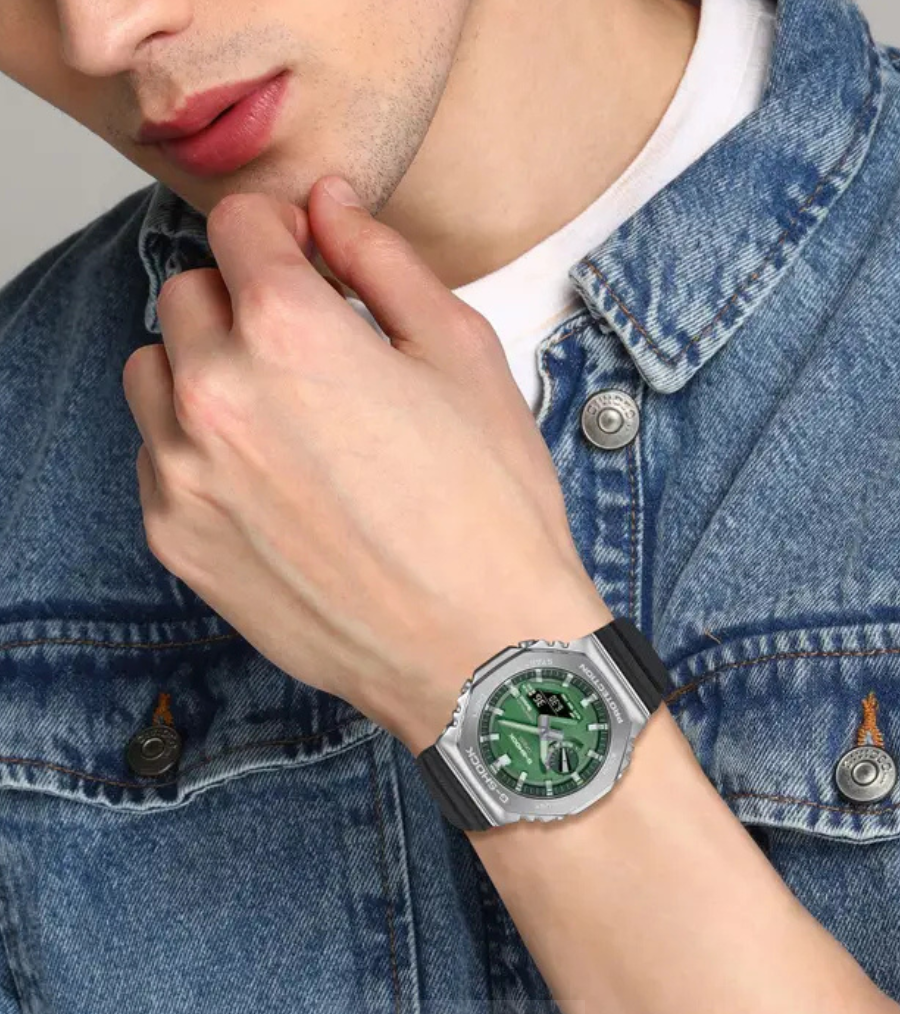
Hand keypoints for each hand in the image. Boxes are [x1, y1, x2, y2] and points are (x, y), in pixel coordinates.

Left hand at [123, 177, 610, 754]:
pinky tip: (269, 486)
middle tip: (307, 350)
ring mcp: (184, 475)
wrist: (480, 649)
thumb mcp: (462, 356)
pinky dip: (196, 452)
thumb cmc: (488, 510)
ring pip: (154, 375)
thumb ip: (382, 261)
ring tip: (280, 418)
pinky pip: (155, 458)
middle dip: (243, 302)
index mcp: (288, 330)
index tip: (305, 257)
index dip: (280, 229)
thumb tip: (329, 205)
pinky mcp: (177, 541)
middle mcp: (215, 395)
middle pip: (188, 296)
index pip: (236, 224)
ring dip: (204, 372)